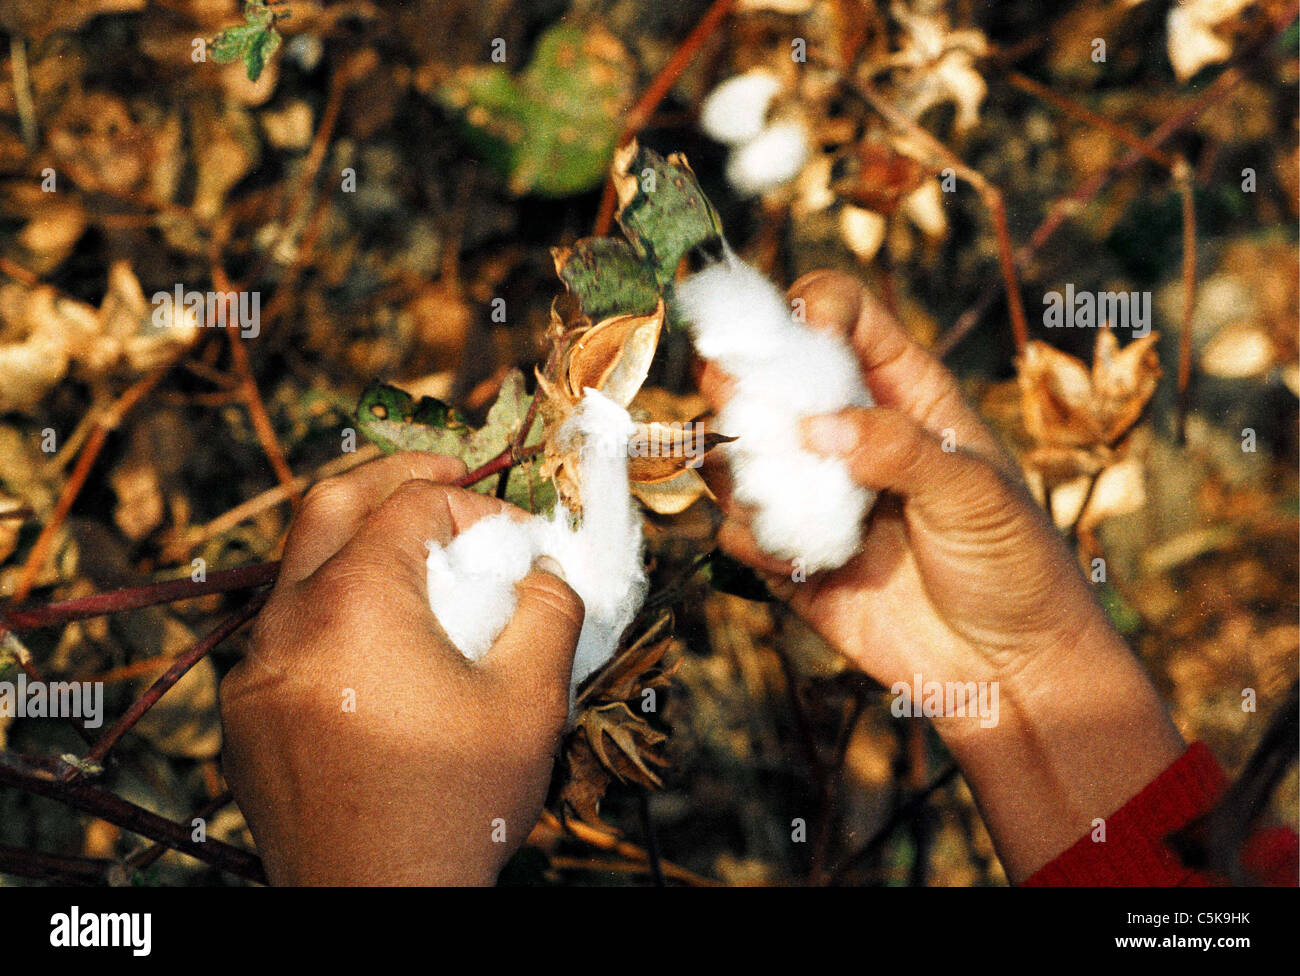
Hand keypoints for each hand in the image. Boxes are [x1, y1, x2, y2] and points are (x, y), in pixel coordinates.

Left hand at [219, 453, 584, 884]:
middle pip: (330, 503)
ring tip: (417, 562)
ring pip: (299, 568)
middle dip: (393, 476)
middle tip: (445, 475)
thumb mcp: (532, 702)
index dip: (474, 502)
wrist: (377, 907)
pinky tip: (381, 645)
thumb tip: (548, 569)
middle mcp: (288, 624)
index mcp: (354, 604)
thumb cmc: (455, 807)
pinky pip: (285, 632)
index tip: (515, 537)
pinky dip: (332, 609)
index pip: (412, 502)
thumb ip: (550, 609)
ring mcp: (255, 672)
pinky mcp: (246, 716)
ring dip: (358, 544)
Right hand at [702, 271, 1183, 879]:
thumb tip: (817, 428)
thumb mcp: (977, 495)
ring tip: (779, 495)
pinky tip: (797, 561)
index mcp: (903, 394)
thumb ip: (900, 450)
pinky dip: (752, 539)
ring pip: (738, 451)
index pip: (841, 316)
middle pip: (769, 376)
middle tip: (738, 401)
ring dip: (740, 466)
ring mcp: (816, 493)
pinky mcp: (792, 555)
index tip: (787, 337)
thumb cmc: (1016, 568)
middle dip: (741, 381)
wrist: (1008, 674)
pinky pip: (739, 530)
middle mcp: (849, 434)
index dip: (807, 310)